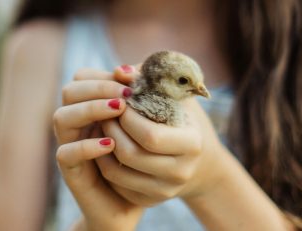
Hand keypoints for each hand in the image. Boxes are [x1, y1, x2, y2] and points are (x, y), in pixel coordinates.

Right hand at [53, 68, 142, 230]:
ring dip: (90, 109)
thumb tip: (133, 70)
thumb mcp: (146, 125)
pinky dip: (87, 146)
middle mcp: (77, 123)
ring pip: (61, 117)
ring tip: (120, 110)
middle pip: (69, 91)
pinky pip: (66, 153)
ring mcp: (71, 145)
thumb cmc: (144, 157)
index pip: (82, 78)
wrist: (133, 199)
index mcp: (91, 108)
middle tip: (126, 94)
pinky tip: (111, 144)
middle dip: (98, 87)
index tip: (131, 77)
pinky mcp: (72, 171)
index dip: (103, 74)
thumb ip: (139, 99)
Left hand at [95, 67, 223, 205]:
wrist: (200, 163)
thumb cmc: (184, 121)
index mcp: (192, 144)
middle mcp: (181, 172)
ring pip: (117, 173)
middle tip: (105, 113)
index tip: (120, 101)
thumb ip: (150, 80)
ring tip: (102, 127)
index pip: (150, 136)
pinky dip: (104, 164)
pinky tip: (105, 146)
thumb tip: (120, 70)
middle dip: (111, 129)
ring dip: (101, 146)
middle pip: (130, 155)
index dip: (128, 118)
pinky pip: (116, 185)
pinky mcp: (150, 200)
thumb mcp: (176, 97)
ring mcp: (166, 190)